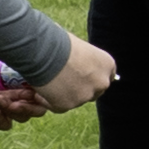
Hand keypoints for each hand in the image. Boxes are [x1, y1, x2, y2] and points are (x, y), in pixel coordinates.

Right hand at [0, 37, 120, 120]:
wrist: (44, 50)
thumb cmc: (57, 42)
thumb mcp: (80, 48)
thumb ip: (84, 60)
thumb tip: (77, 63)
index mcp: (107, 64)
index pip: (105, 77)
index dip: (91, 77)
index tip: (80, 76)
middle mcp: (101, 82)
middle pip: (93, 92)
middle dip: (80, 89)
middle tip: (63, 82)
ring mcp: (85, 96)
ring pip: (75, 100)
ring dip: (63, 95)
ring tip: (48, 82)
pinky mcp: (68, 105)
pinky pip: (57, 106)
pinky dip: (48, 100)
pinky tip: (41, 89)